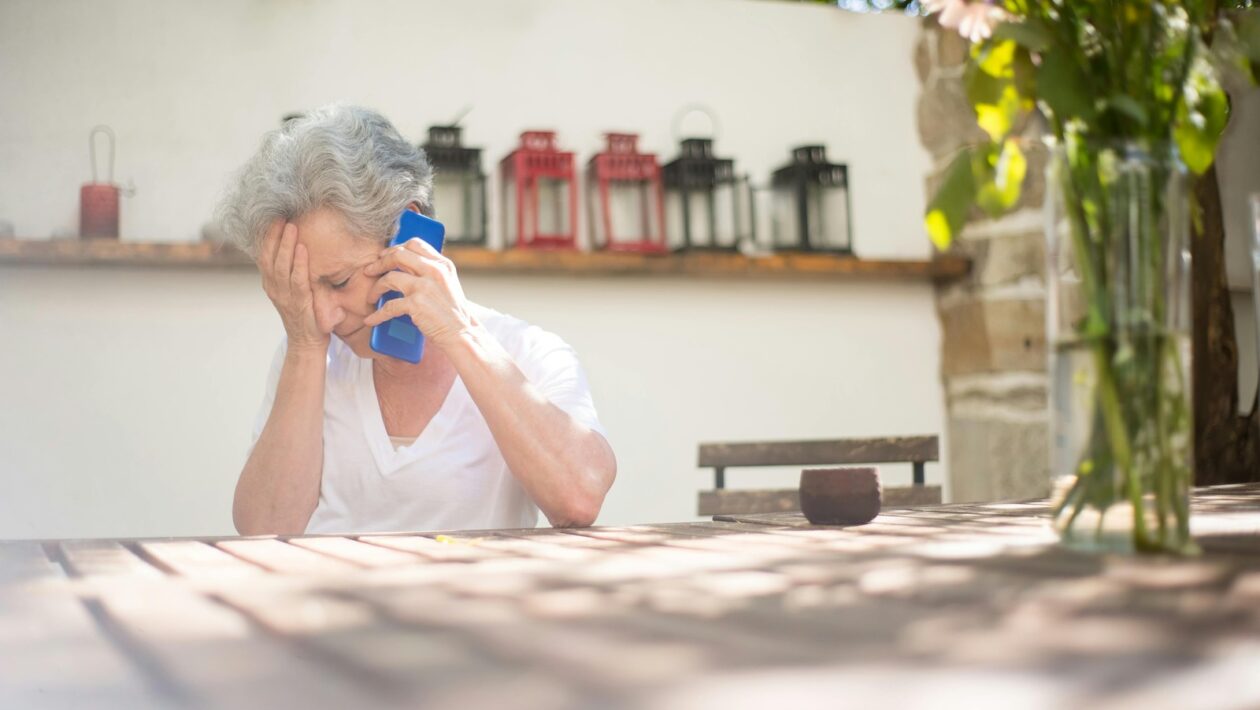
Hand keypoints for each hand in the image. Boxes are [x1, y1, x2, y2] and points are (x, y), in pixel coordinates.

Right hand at [257, 220, 331, 352]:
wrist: (306, 343)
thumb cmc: (304, 315)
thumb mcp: (293, 292)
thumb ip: (291, 274)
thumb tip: (297, 250)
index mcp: (270, 284)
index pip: (264, 256)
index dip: (267, 237)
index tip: (273, 219)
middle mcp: (274, 288)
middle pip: (269, 257)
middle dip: (274, 235)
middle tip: (281, 215)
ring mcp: (284, 296)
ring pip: (281, 266)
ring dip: (286, 244)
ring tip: (291, 226)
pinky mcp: (299, 303)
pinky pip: (298, 279)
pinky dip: (299, 263)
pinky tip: (303, 248)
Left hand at [363, 238, 472, 347]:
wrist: (462, 333)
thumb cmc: (453, 313)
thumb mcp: (447, 284)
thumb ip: (431, 272)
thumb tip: (406, 266)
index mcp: (442, 264)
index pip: (414, 244)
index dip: (395, 248)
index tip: (384, 255)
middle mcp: (434, 271)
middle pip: (398, 255)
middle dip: (379, 262)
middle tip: (369, 271)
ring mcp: (425, 286)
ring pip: (389, 277)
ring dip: (376, 288)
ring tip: (371, 297)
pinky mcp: (416, 304)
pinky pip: (388, 306)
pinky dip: (377, 314)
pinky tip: (372, 320)